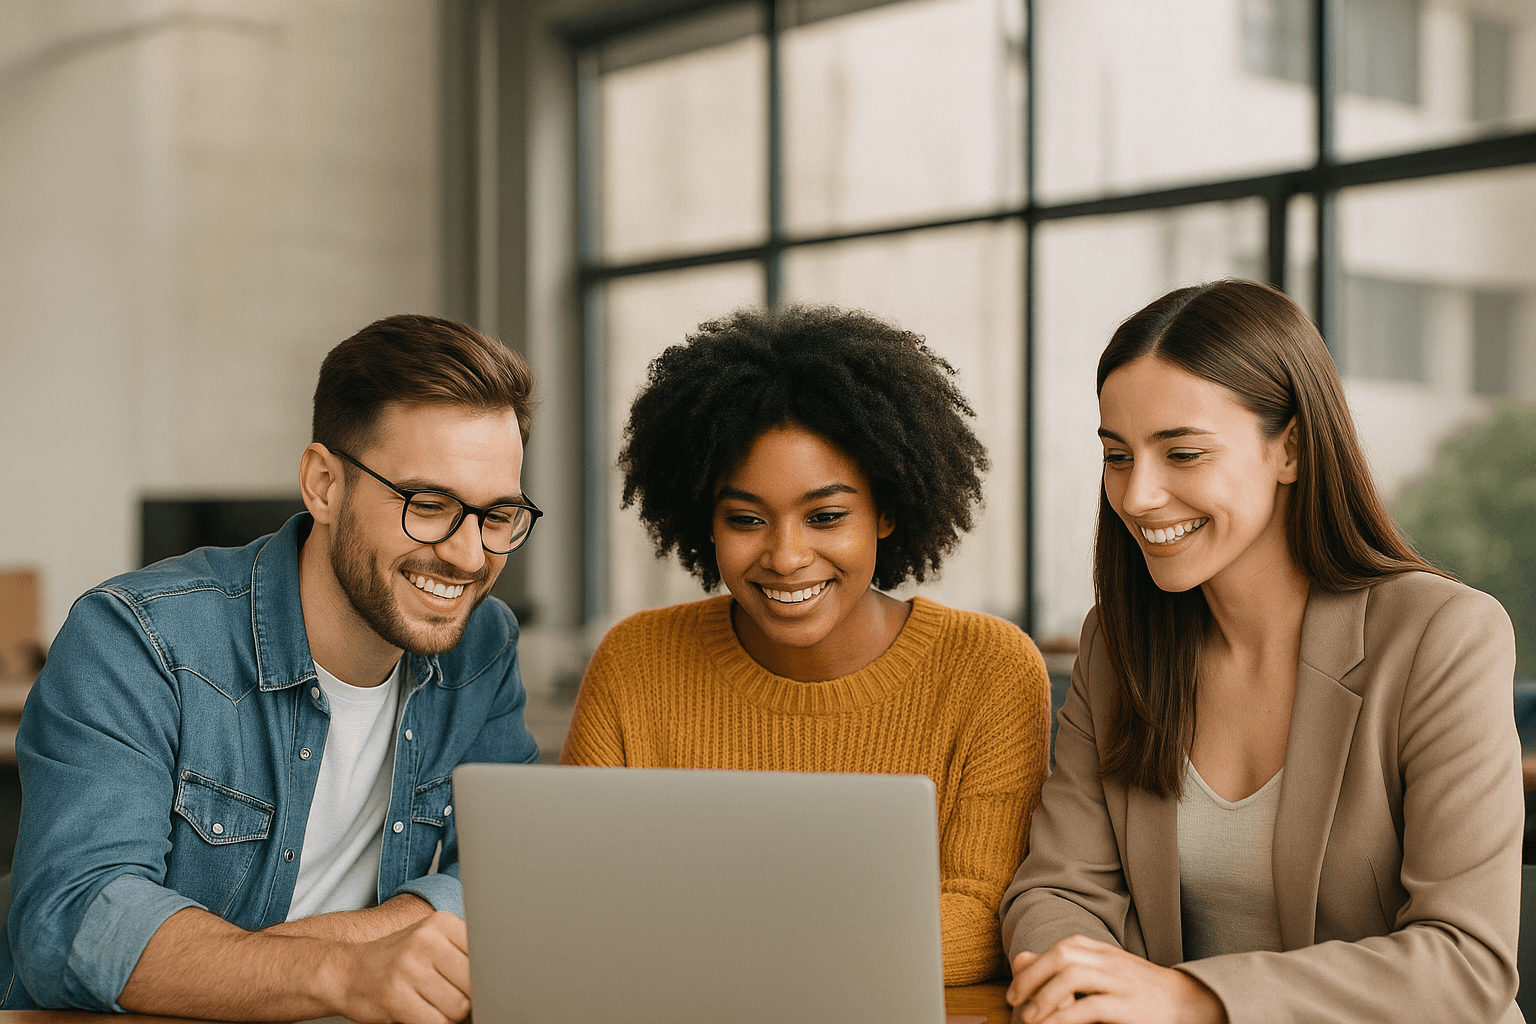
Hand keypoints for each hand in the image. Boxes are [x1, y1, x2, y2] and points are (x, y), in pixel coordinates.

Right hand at [327, 911, 472, 1023]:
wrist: (346, 972)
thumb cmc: (396, 960)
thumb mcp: (429, 941)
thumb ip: (461, 952)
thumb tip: (497, 979)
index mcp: (440, 922)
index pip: (484, 955)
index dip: (481, 977)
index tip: (469, 982)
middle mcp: (426, 940)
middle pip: (473, 984)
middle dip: (466, 998)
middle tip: (449, 998)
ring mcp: (409, 969)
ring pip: (457, 1007)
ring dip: (449, 1015)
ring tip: (433, 1006)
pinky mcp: (395, 998)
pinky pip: (436, 1023)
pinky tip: (422, 1015)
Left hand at [1006, 935, 1225, 1023]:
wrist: (1188, 1003)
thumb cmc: (1139, 990)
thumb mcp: (1105, 972)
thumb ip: (1071, 965)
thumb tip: (1025, 960)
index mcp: (1103, 952)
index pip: (1062, 947)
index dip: (1034, 966)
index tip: (1016, 989)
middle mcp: (1110, 961)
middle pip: (1062, 955)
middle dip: (1032, 977)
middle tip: (1014, 1001)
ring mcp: (1120, 982)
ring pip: (1072, 975)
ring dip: (1044, 996)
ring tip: (1029, 1017)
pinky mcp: (1128, 1007)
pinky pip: (1089, 1007)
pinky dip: (1064, 1017)